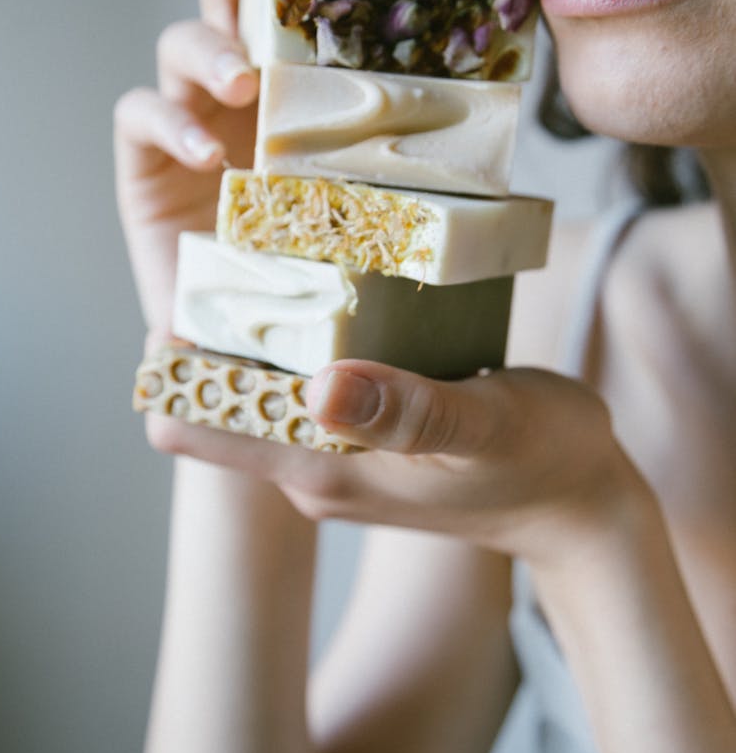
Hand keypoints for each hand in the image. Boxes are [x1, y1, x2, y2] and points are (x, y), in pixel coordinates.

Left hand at [115, 0, 648, 574]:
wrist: (577, 505)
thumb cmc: (542, 463)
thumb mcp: (484, 428)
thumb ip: (406, 413)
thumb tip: (319, 385)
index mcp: (320, 468)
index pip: (192, 423)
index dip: (174, 361)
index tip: (192, 290)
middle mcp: (310, 465)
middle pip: (217, 393)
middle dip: (215, 327)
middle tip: (242, 246)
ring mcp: (334, 452)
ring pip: (262, 383)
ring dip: (262, 326)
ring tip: (285, 254)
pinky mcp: (362, 436)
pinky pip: (306, 384)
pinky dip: (307, 338)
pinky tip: (336, 290)